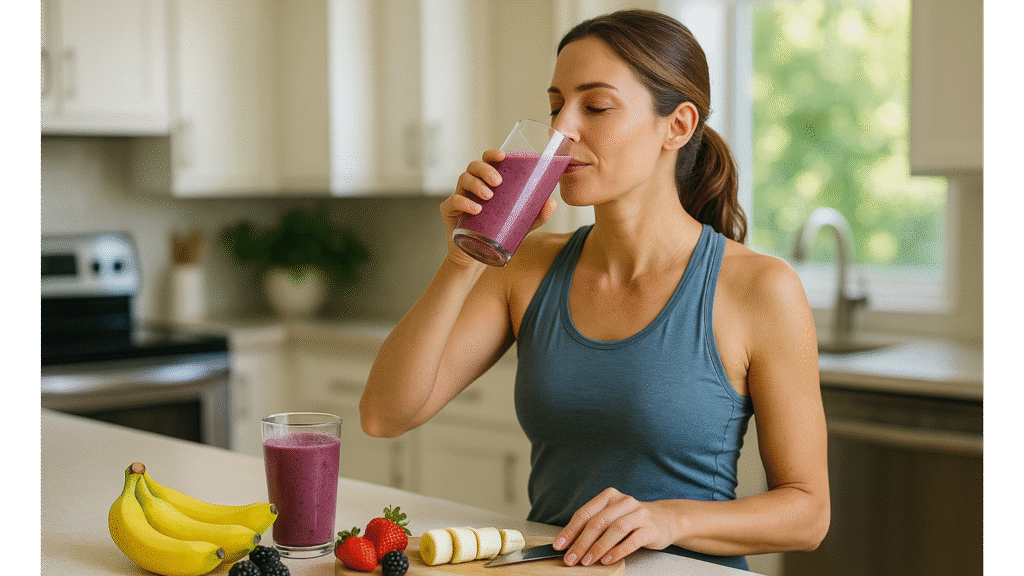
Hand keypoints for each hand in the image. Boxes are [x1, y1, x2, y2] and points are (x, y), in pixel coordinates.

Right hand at [439, 148, 557, 268]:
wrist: (477, 258)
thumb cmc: (498, 234)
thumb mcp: (520, 225)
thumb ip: (536, 215)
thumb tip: (552, 202)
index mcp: (487, 183)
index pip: (487, 161)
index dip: (492, 154)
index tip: (503, 156)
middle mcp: (472, 186)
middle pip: (474, 166)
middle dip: (485, 169)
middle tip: (498, 182)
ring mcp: (459, 196)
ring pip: (463, 179)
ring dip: (476, 184)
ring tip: (489, 196)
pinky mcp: (449, 211)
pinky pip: (453, 201)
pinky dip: (464, 202)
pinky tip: (476, 208)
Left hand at [552, 488, 679, 566]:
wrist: (666, 520)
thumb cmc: (633, 520)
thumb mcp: (613, 516)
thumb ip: (594, 525)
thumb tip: (569, 543)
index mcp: (610, 496)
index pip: (585, 513)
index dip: (570, 531)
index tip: (559, 546)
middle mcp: (624, 502)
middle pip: (598, 522)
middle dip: (581, 542)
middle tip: (571, 559)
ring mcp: (639, 514)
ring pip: (615, 530)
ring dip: (598, 547)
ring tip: (587, 561)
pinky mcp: (651, 528)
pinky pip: (632, 540)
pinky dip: (617, 551)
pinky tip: (607, 560)